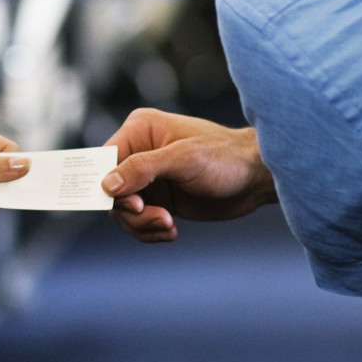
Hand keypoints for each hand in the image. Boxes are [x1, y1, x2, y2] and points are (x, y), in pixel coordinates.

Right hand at [101, 109, 275, 242]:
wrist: (256, 179)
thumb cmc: (224, 157)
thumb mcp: (182, 159)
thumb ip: (142, 169)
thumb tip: (106, 185)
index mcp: (140, 131)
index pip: (105, 160)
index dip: (110, 186)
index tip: (134, 205)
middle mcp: (139, 153)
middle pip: (111, 190)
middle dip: (132, 211)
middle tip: (159, 218)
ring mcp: (149, 178)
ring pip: (123, 210)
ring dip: (142, 224)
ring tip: (168, 225)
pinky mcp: (159, 199)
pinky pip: (139, 221)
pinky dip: (150, 231)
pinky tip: (172, 230)